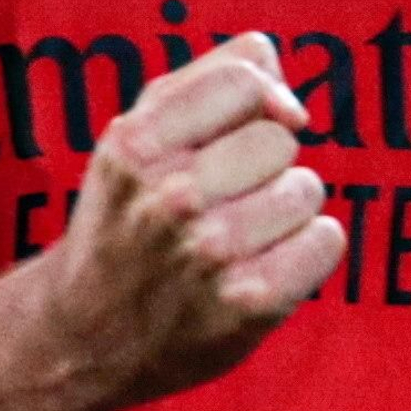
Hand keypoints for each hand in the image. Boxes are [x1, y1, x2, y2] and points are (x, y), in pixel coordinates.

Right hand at [35, 33, 345, 410]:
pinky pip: (326, 240)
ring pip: (306, 190)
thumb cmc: (129, 213)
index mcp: (138, 144)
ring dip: (283, 209)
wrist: (85, 335)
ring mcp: (212, 255)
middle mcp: (172, 198)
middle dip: (263, 162)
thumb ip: (217, 76)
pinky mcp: (249, 305)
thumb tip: (292, 105)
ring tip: (241, 233)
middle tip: (225, 195)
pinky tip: (265, 262)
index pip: (244, 81)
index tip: (243, 126)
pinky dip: (307, 249)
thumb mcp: (141, 128)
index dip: (257, 100)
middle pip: (279, 140)